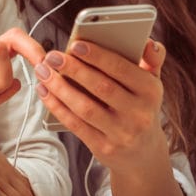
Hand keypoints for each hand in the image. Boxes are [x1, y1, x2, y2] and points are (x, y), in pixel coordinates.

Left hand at [33, 39, 166, 172]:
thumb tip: (147, 42)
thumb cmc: (141, 106)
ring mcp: (122, 133)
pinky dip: (57, 106)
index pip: (122, 69)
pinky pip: (76, 125)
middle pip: (101, 87)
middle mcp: (140, 114)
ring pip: (85, 108)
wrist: (143, 153)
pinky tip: (45, 91)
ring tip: (43, 71)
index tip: (75, 44)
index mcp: (151, 91)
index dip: (98, 56)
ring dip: (60, 87)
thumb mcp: (152, 83)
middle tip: (52, 56)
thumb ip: (152, 60)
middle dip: (74, 69)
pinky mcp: (104, 148)